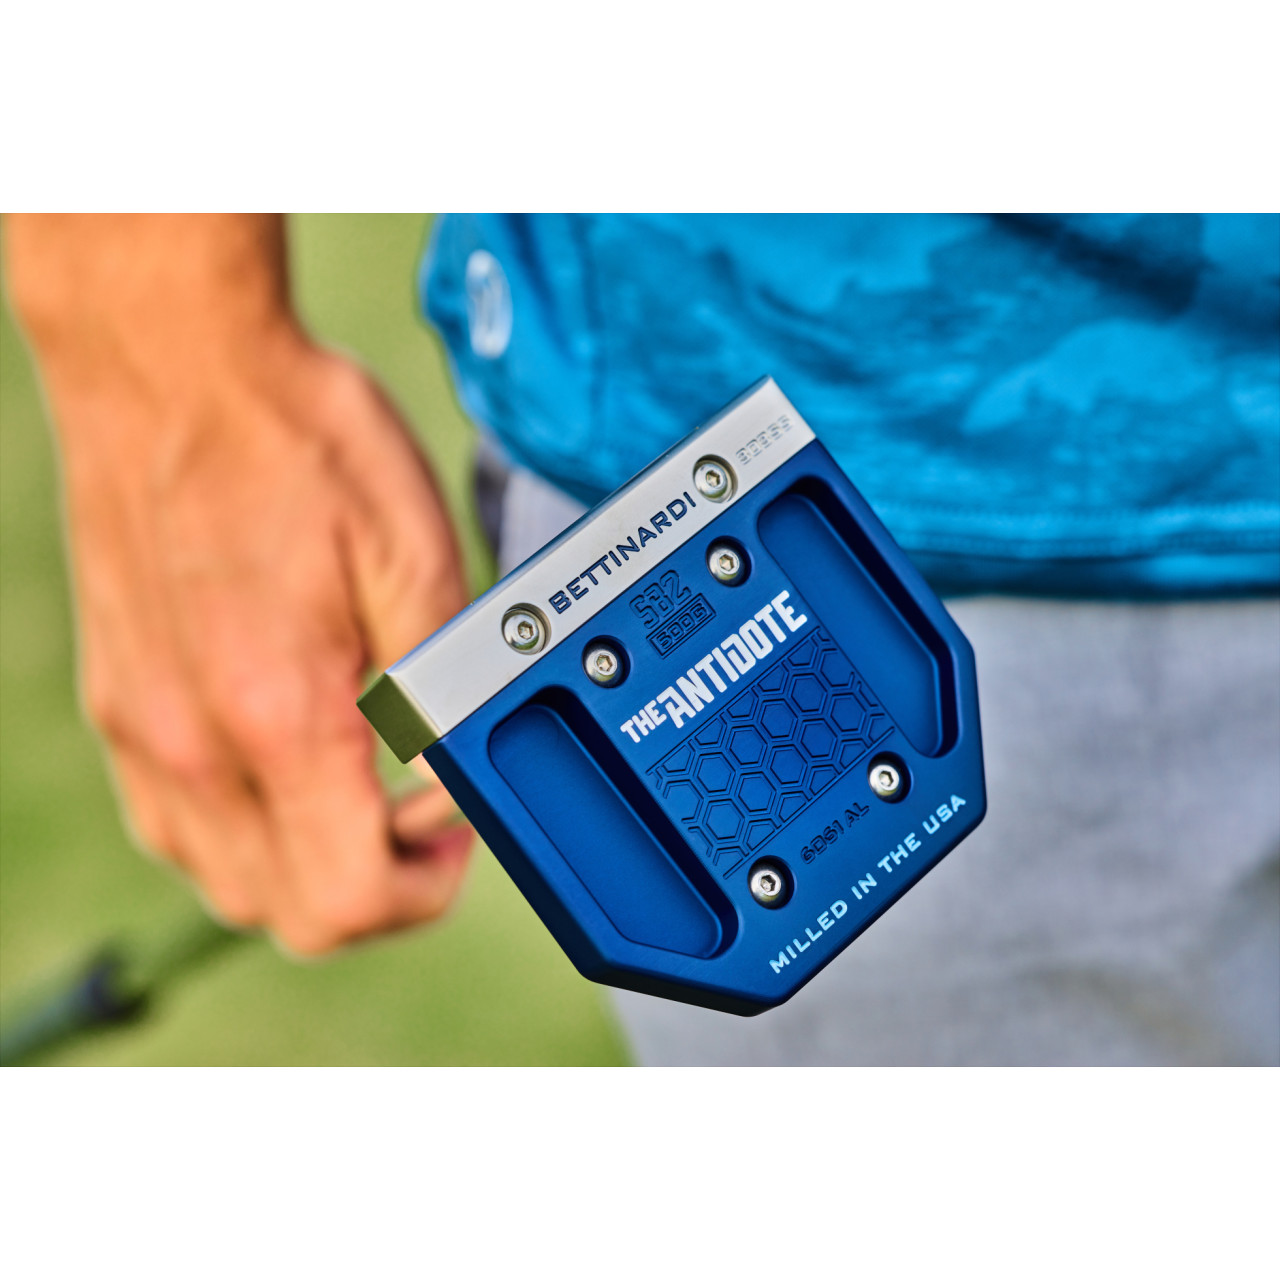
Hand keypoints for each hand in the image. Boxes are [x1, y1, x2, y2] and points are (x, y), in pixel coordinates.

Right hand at [7, 214, 474, 952]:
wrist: (173, 362)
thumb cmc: (293, 440)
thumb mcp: (415, 554)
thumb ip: (443, 686)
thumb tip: (457, 775)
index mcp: (274, 715)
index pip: (344, 900)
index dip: (423, 890)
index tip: (453, 827)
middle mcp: (189, 742)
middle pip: (284, 914)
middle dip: (372, 888)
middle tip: (419, 809)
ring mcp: (141, 728)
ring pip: (226, 882)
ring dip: (307, 864)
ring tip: (360, 786)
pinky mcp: (118, 702)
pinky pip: (177, 824)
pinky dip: (247, 828)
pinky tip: (289, 758)